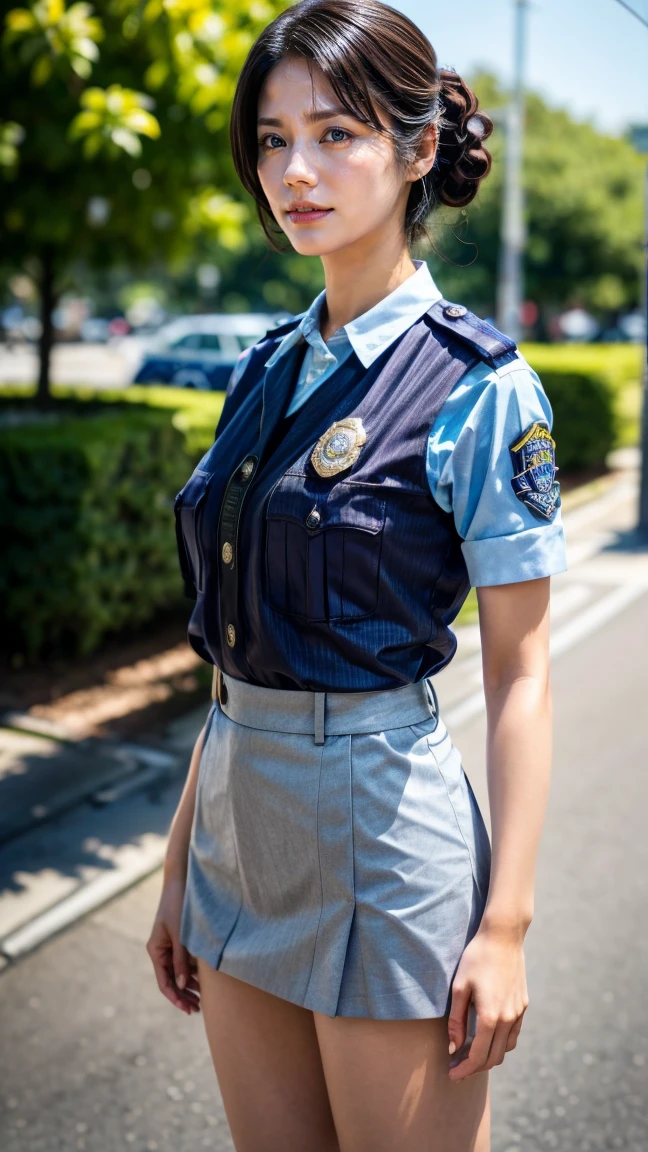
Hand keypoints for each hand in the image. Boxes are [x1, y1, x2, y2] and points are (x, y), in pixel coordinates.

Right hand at [146, 877, 200, 1015]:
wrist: (181, 883)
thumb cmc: (178, 906)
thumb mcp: (181, 935)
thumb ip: (181, 960)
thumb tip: (183, 984)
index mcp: (155, 951)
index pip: (164, 982)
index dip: (176, 998)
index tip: (188, 1009)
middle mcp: (160, 951)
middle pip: (171, 981)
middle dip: (183, 996)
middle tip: (197, 1010)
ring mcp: (169, 947)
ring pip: (178, 973)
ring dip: (189, 987)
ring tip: (201, 1001)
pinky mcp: (179, 941)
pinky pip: (184, 963)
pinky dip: (192, 973)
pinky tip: (203, 983)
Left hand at [447, 922, 528, 1080]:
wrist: (503, 936)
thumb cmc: (476, 958)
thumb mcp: (459, 987)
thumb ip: (456, 1020)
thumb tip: (454, 1047)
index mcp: (490, 1016)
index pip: (478, 1056)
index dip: (464, 1069)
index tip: (451, 1075)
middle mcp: (508, 1019)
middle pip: (493, 1058)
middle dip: (475, 1067)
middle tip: (458, 1068)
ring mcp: (518, 1013)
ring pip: (505, 1048)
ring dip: (489, 1057)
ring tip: (470, 1054)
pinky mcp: (523, 1005)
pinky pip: (513, 1034)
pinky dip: (501, 1043)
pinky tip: (487, 1037)